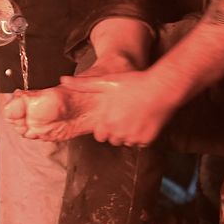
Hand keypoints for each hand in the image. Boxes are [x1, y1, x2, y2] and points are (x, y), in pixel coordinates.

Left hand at [57, 68, 182, 146]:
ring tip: (134, 116)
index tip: (112, 116)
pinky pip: (140, 143)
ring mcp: (133, 138)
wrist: (160, 88)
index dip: (105, 126)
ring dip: (128, 133)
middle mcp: (118, 133)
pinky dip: (141, 135)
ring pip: (126, 142)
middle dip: (116, 130)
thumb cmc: (133, 83)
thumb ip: (83, 84)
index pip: (99, 135)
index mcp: (106, 122)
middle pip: (113, 139)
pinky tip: (144, 121)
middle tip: (124, 115)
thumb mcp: (106, 82)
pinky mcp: (147, 140)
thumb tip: (63, 81)